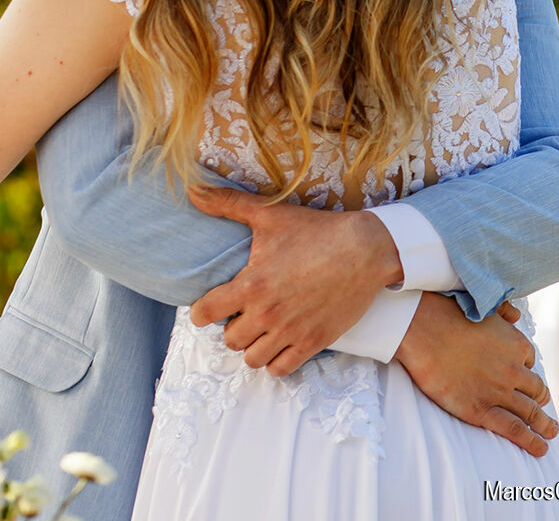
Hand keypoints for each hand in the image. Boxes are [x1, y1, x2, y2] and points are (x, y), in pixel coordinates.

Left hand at [187, 188, 402, 375]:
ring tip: (263, 329)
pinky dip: (276, 361)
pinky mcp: (313, 342)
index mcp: (252, 285)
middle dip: (234, 326)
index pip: (204, 313)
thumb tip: (192, 189)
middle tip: (246, 313)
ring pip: (252, 359)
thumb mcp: (271, 215)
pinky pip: (280, 369)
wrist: (366, 249)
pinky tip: (281, 342)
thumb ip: (228, 204)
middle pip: (229, 340)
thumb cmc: (317, 231)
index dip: (203, 310)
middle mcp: (267, 314)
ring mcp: (291, 331)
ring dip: (253, 345)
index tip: (212, 305)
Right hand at [394, 292, 557, 457]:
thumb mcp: (486, 308)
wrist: (425, 330)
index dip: (527, 371)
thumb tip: (516, 315)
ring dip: (544, 425)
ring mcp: (499, 392)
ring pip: (530, 413)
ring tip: (550, 432)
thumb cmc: (450, 314)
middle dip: (541, 400)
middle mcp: (514, 370)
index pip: (529, 362)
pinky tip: (539, 448)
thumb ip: (505, 313)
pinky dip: (530, 440)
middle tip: (544, 409)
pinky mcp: (481, 410)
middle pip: (536, 389)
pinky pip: (513, 429)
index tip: (525, 378)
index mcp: (517, 345)